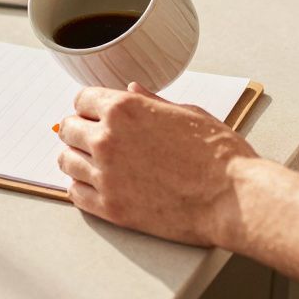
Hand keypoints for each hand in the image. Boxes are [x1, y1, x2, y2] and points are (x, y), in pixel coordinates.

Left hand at [57, 83, 257, 246]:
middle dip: (79, 130)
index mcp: (124, 110)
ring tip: (90, 161)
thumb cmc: (219, 155)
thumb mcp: (188, 114)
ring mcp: (106, 175)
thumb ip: (151, 102)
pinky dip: (80, 187)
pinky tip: (93, 185)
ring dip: (76, 158)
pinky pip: (75, 193)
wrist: (233, 198)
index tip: (95, 113)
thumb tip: (133, 91)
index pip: (82, 99)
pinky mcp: (110, 208)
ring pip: (66, 161)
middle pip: (68, 129)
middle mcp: (107, 139)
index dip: (90, 106)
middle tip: (91, 137)